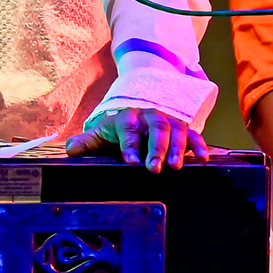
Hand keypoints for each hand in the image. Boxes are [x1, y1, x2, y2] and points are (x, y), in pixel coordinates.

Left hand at [66, 106, 211, 170]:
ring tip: (176, 166)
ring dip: (177, 148)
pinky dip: (199, 144)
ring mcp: (168, 120)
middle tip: (154, 168)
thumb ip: (87, 142)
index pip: (128, 132)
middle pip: (155, 129)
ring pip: (175, 130)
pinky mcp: (182, 126)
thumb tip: (70, 150)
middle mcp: (149, 117)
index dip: (129, 146)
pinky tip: (203, 157)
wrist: (139, 105)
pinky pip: (193, 133)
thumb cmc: (118, 127)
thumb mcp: (101, 132)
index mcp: (127, 119)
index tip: (130, 162)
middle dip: (156, 148)